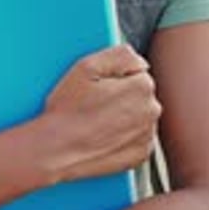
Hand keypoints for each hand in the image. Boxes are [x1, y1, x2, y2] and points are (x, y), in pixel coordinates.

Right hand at [40, 44, 161, 181]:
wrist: (57, 151)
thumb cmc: (69, 110)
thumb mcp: (86, 66)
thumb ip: (120, 54)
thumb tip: (139, 59)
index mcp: (142, 88)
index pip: (137, 70)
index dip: (114, 75)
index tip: (98, 85)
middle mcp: (151, 112)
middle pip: (140, 92)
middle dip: (122, 93)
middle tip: (94, 101)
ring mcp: (146, 135)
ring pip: (139, 114)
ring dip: (124, 113)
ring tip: (96, 119)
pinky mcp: (140, 154)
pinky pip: (136, 135)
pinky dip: (124, 133)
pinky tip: (102, 133)